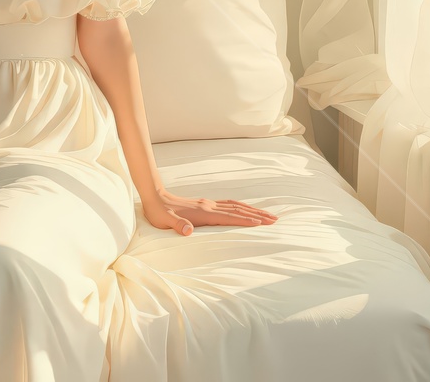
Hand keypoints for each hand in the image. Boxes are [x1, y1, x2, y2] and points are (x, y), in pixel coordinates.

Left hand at [142, 188, 278, 235]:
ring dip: (252, 210)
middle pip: (238, 210)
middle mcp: (209, 206)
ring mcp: (208, 204)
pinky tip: (245, 211)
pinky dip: (241, 208)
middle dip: (257, 215)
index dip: (245, 221)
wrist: (155, 197)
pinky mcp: (206, 204)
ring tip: (267, 215)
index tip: (262, 224)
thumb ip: (178, 226)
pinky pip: (229, 205)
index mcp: (203, 213)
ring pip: (236, 206)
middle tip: (275, 219)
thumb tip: (187, 231)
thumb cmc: (160, 213)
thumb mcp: (166, 222)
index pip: (229, 218)